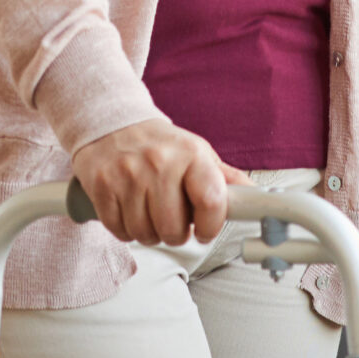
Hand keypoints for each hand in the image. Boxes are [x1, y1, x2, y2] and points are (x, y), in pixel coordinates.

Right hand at [70, 118, 247, 245]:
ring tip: (149, 210)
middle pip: (174, 229)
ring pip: (145, 234)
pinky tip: (129, 209)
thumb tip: (256, 197)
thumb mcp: (196, 153)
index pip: (211, 202)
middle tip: (171, 216)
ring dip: (149, 232)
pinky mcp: (102, 186)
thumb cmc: (160, 145)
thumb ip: (225, 179)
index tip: (204, 230)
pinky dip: (125, 229)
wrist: (111, 123)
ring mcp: (128, 175)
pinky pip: (120, 231)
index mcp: (191, 154)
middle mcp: (159, 162)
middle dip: (175, 232)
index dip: (210, 226)